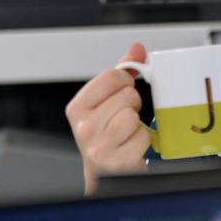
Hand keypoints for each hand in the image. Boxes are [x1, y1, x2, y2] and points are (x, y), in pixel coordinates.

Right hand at [65, 42, 150, 193]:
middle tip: (125, 116)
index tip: (123, 91)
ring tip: (129, 131)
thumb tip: (136, 48)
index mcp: (77, 108)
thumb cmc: (107, 134)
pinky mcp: (117, 162)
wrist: (105, 172)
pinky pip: (143, 136)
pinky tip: (132, 145)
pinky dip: (143, 140)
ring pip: (134, 115)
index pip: (111, 76)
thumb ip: (122, 72)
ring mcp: (98, 147)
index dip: (125, 81)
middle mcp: (83, 128)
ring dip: (138, 123)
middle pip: (128, 95)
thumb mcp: (107, 101)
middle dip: (134, 104)